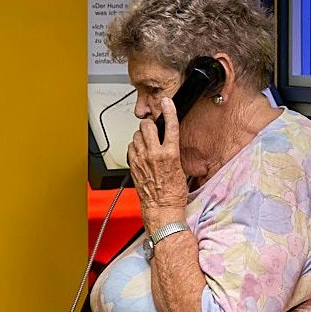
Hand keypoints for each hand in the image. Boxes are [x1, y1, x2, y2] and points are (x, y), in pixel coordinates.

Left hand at [129, 94, 190, 220]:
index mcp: (170, 154)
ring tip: (147, 143)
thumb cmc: (173, 193)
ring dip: (142, 136)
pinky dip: (135, 147)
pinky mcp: (133, 166)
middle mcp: (154, 155)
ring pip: (136, 136)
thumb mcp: (180, 168)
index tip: (167, 102)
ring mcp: (141, 160)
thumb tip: (168, 140)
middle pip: (147, 126)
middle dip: (150, 125)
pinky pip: (131, 148)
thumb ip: (172, 151)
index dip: (169, 110)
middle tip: (153, 129)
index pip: (170, 125)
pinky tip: (141, 153)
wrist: (162, 208)